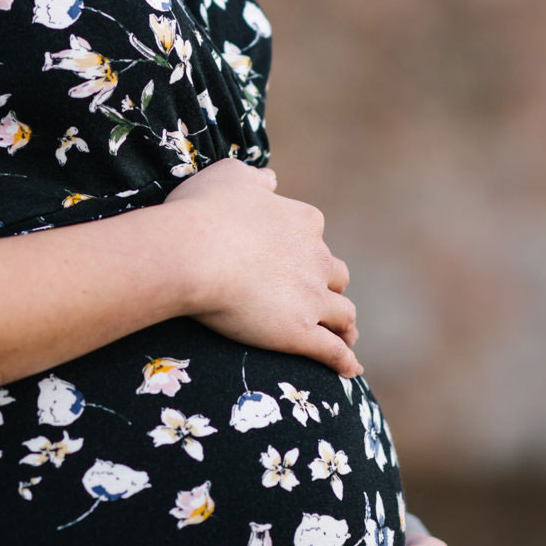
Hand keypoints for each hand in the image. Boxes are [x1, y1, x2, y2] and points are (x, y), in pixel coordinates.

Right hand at [161, 156, 360, 375]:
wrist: (195, 252)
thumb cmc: (204, 211)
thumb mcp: (229, 175)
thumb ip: (255, 179)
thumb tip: (271, 180)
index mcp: (302, 221)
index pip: (314, 233)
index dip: (305, 247)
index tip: (295, 257)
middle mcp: (316, 257)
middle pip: (336, 275)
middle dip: (331, 287)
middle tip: (321, 301)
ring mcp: (312, 297)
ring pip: (344, 314)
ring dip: (345, 326)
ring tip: (346, 338)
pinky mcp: (301, 332)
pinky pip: (334, 351)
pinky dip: (345, 361)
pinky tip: (350, 370)